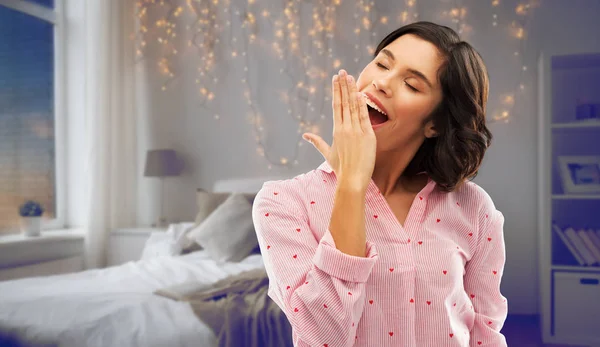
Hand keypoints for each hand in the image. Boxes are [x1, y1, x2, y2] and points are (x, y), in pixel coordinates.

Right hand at [303, 69, 375, 190]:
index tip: (336, 78)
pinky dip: (362, 105)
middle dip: (343, 86)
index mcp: (336, 131)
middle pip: (343, 102)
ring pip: (353, 107)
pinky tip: (360, 93)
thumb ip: (317, 142)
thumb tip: (305, 135)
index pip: (336, 106)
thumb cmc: (341, 168)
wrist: (352, 180)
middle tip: (342, 71)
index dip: (336, 91)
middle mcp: (345, 128)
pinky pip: (364, 117)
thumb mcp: (328, 154)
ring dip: (352, 90)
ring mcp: (356, 131)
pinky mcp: (367, 136)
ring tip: (350, 77)